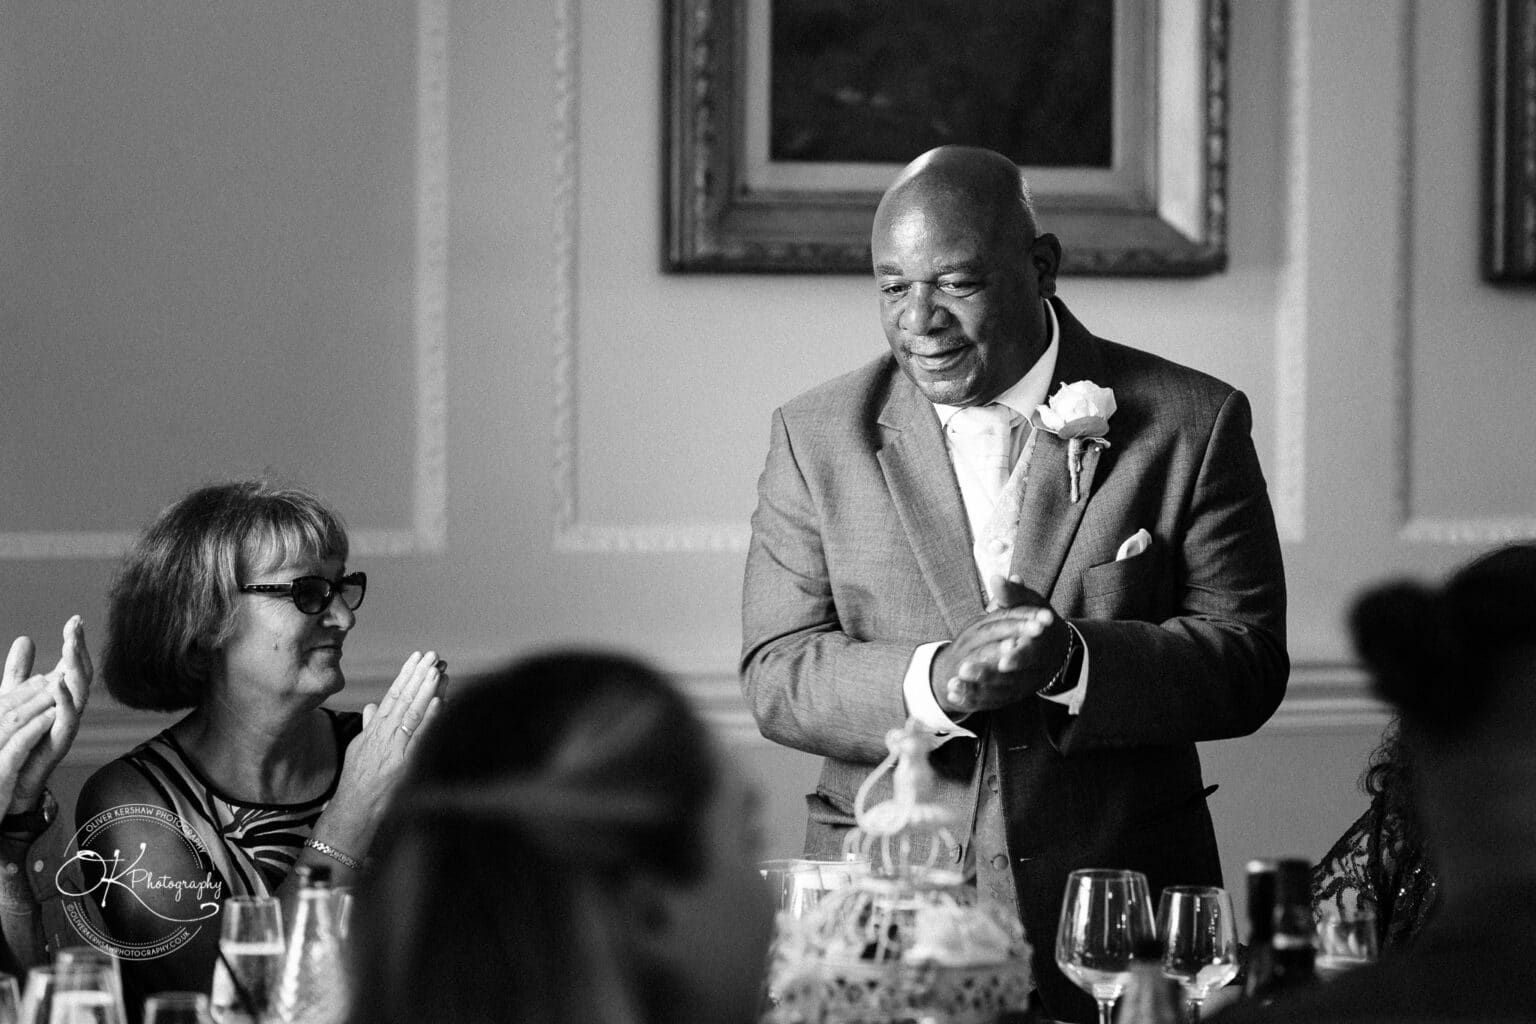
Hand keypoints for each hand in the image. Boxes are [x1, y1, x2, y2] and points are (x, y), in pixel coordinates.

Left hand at [2, 616, 91, 812]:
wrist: (12, 779)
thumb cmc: (18, 739)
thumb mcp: (13, 697)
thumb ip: (19, 671)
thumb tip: (25, 639)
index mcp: (60, 694)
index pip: (72, 662)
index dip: (75, 641)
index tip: (75, 620)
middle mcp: (69, 707)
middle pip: (80, 673)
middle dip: (78, 650)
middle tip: (74, 629)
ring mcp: (66, 724)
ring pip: (80, 692)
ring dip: (75, 670)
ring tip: (69, 648)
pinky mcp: (59, 741)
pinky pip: (67, 719)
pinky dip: (64, 700)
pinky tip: (57, 682)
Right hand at [317, 650, 445, 853]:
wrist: (354, 810)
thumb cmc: (356, 782)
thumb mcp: (358, 749)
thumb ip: (368, 726)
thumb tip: (372, 705)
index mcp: (374, 730)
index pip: (392, 696)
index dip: (405, 675)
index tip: (417, 657)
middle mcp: (382, 735)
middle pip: (403, 699)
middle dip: (418, 675)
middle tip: (433, 655)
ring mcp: (393, 749)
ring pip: (411, 713)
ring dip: (426, 690)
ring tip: (438, 669)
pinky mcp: (403, 764)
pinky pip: (418, 737)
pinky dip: (429, 719)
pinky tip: (439, 702)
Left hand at [930, 576, 1070, 714]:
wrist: (1055, 651)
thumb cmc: (1039, 622)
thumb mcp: (1032, 605)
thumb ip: (1014, 594)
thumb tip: (998, 578)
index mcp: (1039, 648)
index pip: (1030, 654)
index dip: (1017, 657)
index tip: (1002, 660)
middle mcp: (1033, 671)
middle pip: (1011, 677)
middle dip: (988, 674)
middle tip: (965, 669)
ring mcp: (1021, 686)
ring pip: (999, 693)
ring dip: (975, 690)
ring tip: (953, 684)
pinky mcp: (1010, 695)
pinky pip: (990, 702)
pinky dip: (971, 700)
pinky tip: (952, 695)